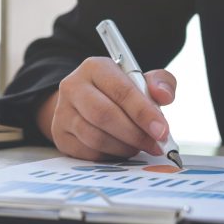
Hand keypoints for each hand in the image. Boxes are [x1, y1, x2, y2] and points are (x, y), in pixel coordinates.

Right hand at [36, 57, 176, 160]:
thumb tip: (164, 96)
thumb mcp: (140, 81)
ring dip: (124, 147)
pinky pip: (88, 152)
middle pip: (104, 115)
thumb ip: (159, 83)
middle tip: (155, 145)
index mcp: (95, 67)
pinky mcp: (60, 135)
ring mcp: (62, 112)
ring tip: (138, 145)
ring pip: (95, 137)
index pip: (121, 90)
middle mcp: (73, 86)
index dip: (143, 113)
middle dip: (135, 134)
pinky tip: (120, 149)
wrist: (84, 103)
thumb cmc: (117, 92)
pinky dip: (109, 155)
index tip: (162, 131)